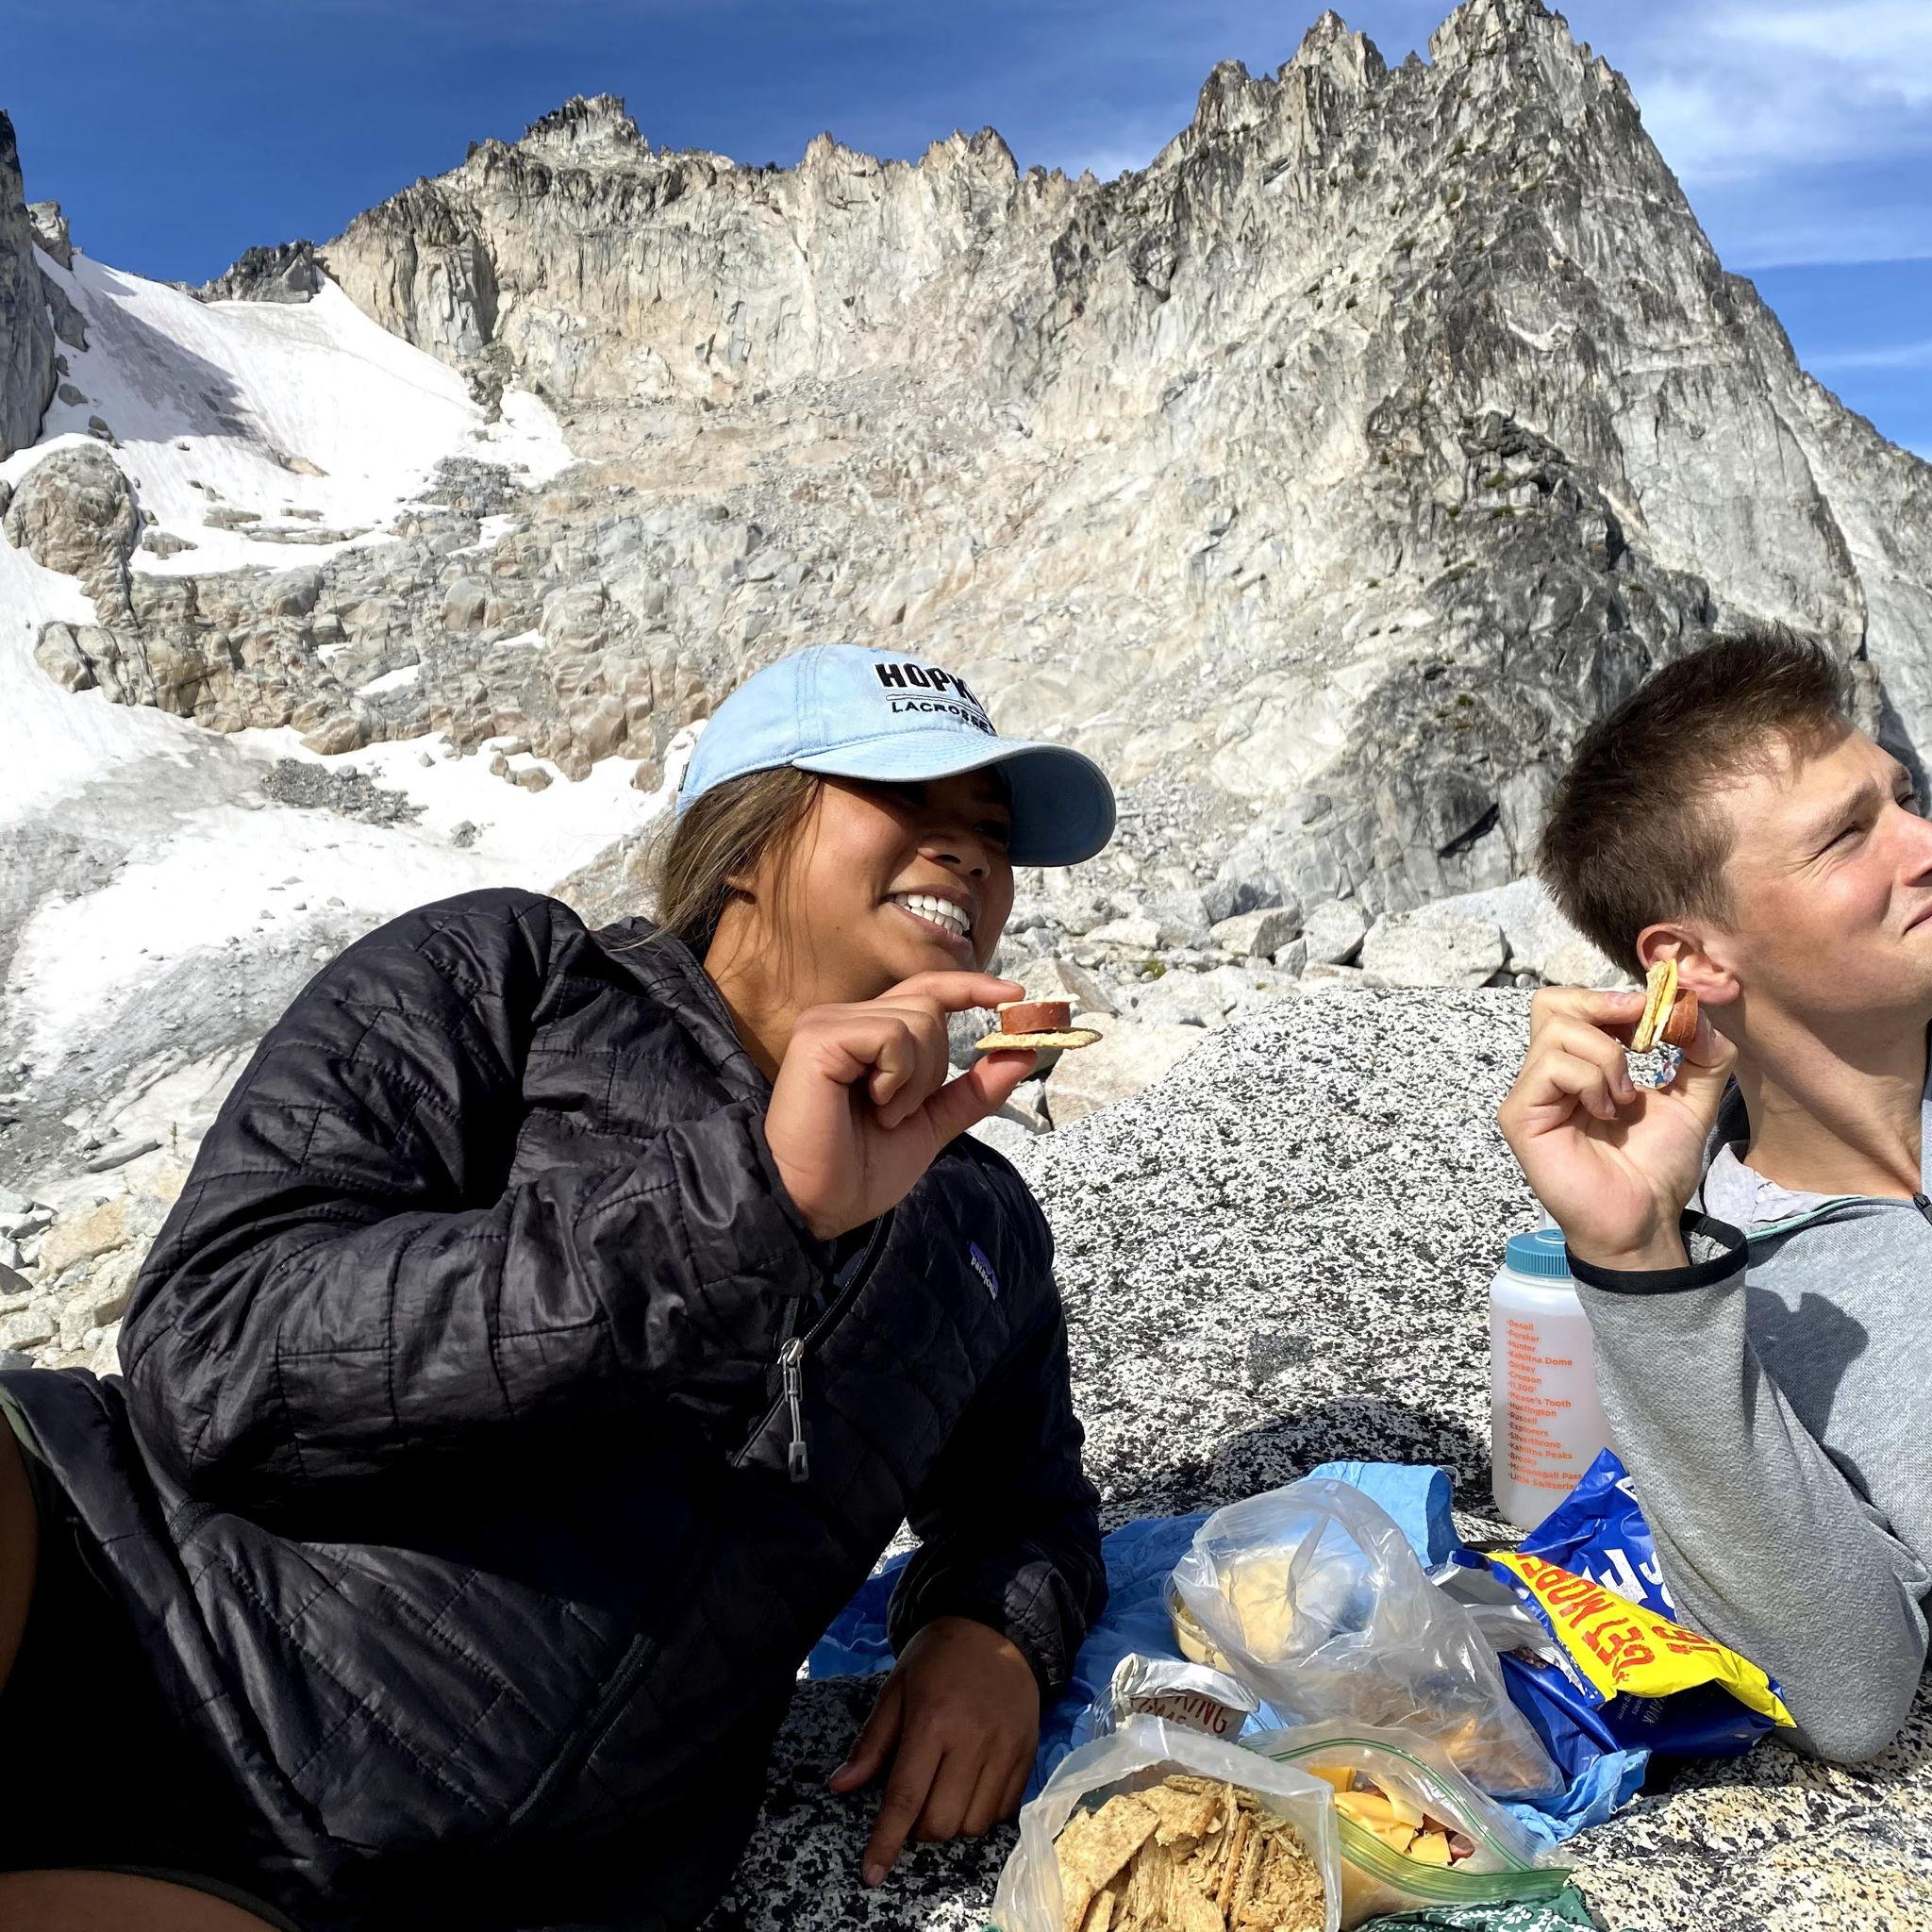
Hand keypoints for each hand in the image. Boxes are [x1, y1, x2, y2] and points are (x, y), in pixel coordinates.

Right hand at [766, 973, 1038, 1239]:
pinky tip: (872, 1103)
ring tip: (880, 1113)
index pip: (926, 990)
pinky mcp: (819, 1036)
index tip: (1017, 996)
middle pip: (930, 1007)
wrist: (816, 1207)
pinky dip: (897, 1077)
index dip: (971, 987)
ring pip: (918, 1021)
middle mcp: (845, 1018)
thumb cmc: (859, 1170)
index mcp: (866, 1034)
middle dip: (933, 1069)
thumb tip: (1025, 1053)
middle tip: (896, 1112)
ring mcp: (829, 1022)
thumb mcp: (931, 1124)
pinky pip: (893, 1036)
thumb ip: (974, 1089)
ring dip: (914, 1081)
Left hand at [827, 1615, 1039, 1886]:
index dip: (886, 1841)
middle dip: (919, 1829)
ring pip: (973, 1824)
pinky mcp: (1027, 1755)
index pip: (905, 1796)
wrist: (996, 1627)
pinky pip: (1003, 1812)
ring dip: (951, 1824)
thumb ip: (871, 1742)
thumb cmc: (936, 1657)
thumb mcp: (895, 1688)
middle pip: (941, 1821)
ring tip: (942, 1794)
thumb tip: (840, 1785)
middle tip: (913, 1803)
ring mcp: (1005, 1750)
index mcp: (932, 1721)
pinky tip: (969, 1789)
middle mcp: (972, 1740)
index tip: (872, 1873)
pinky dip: (981, 1814)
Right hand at [1496, 986, 1736, 1269]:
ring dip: (1607, 1057)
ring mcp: (1530, 1094)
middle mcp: (1547, 1074)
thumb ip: (1702, 1055)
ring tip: (1626, 1097)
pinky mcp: (1520, 1116)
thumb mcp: (1692, 1100)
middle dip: (1601, 1006)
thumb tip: (1697, 1012)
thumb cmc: (1656, 1167)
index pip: (1573, 1004)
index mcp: (1579, 1065)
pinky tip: (1608, 1112)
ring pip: (1558, 1031)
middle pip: (1550, 1003)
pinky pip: (1552, 1068)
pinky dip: (1591, 1081)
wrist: (1643, 1219)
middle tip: (1641, 1039)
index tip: (1655, 1016)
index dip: (1613, 998)